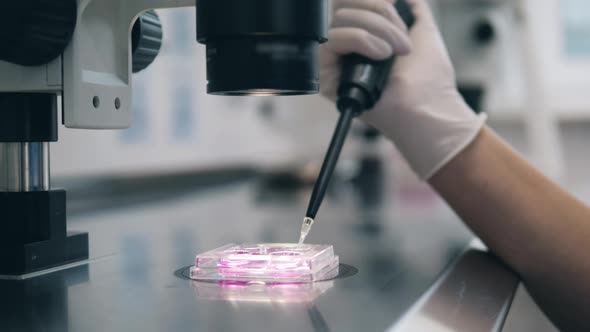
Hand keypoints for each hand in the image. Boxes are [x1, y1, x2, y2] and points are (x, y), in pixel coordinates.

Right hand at [320, 0, 485, 178]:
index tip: (395, 7)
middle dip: (380, 13)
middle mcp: (347, 44)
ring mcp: (336, 59)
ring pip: (341, 19)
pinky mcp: (326, 76)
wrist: (428, 106)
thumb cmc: (428, 79)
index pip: (351, 1)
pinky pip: (332, 40)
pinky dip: (361, 41)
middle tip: (401, 38)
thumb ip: (410, 6)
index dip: (372, 0)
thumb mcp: (423, 28)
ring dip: (377, 30)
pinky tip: (380, 57)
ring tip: (394, 52)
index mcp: (366, 32)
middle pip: (344, 4)